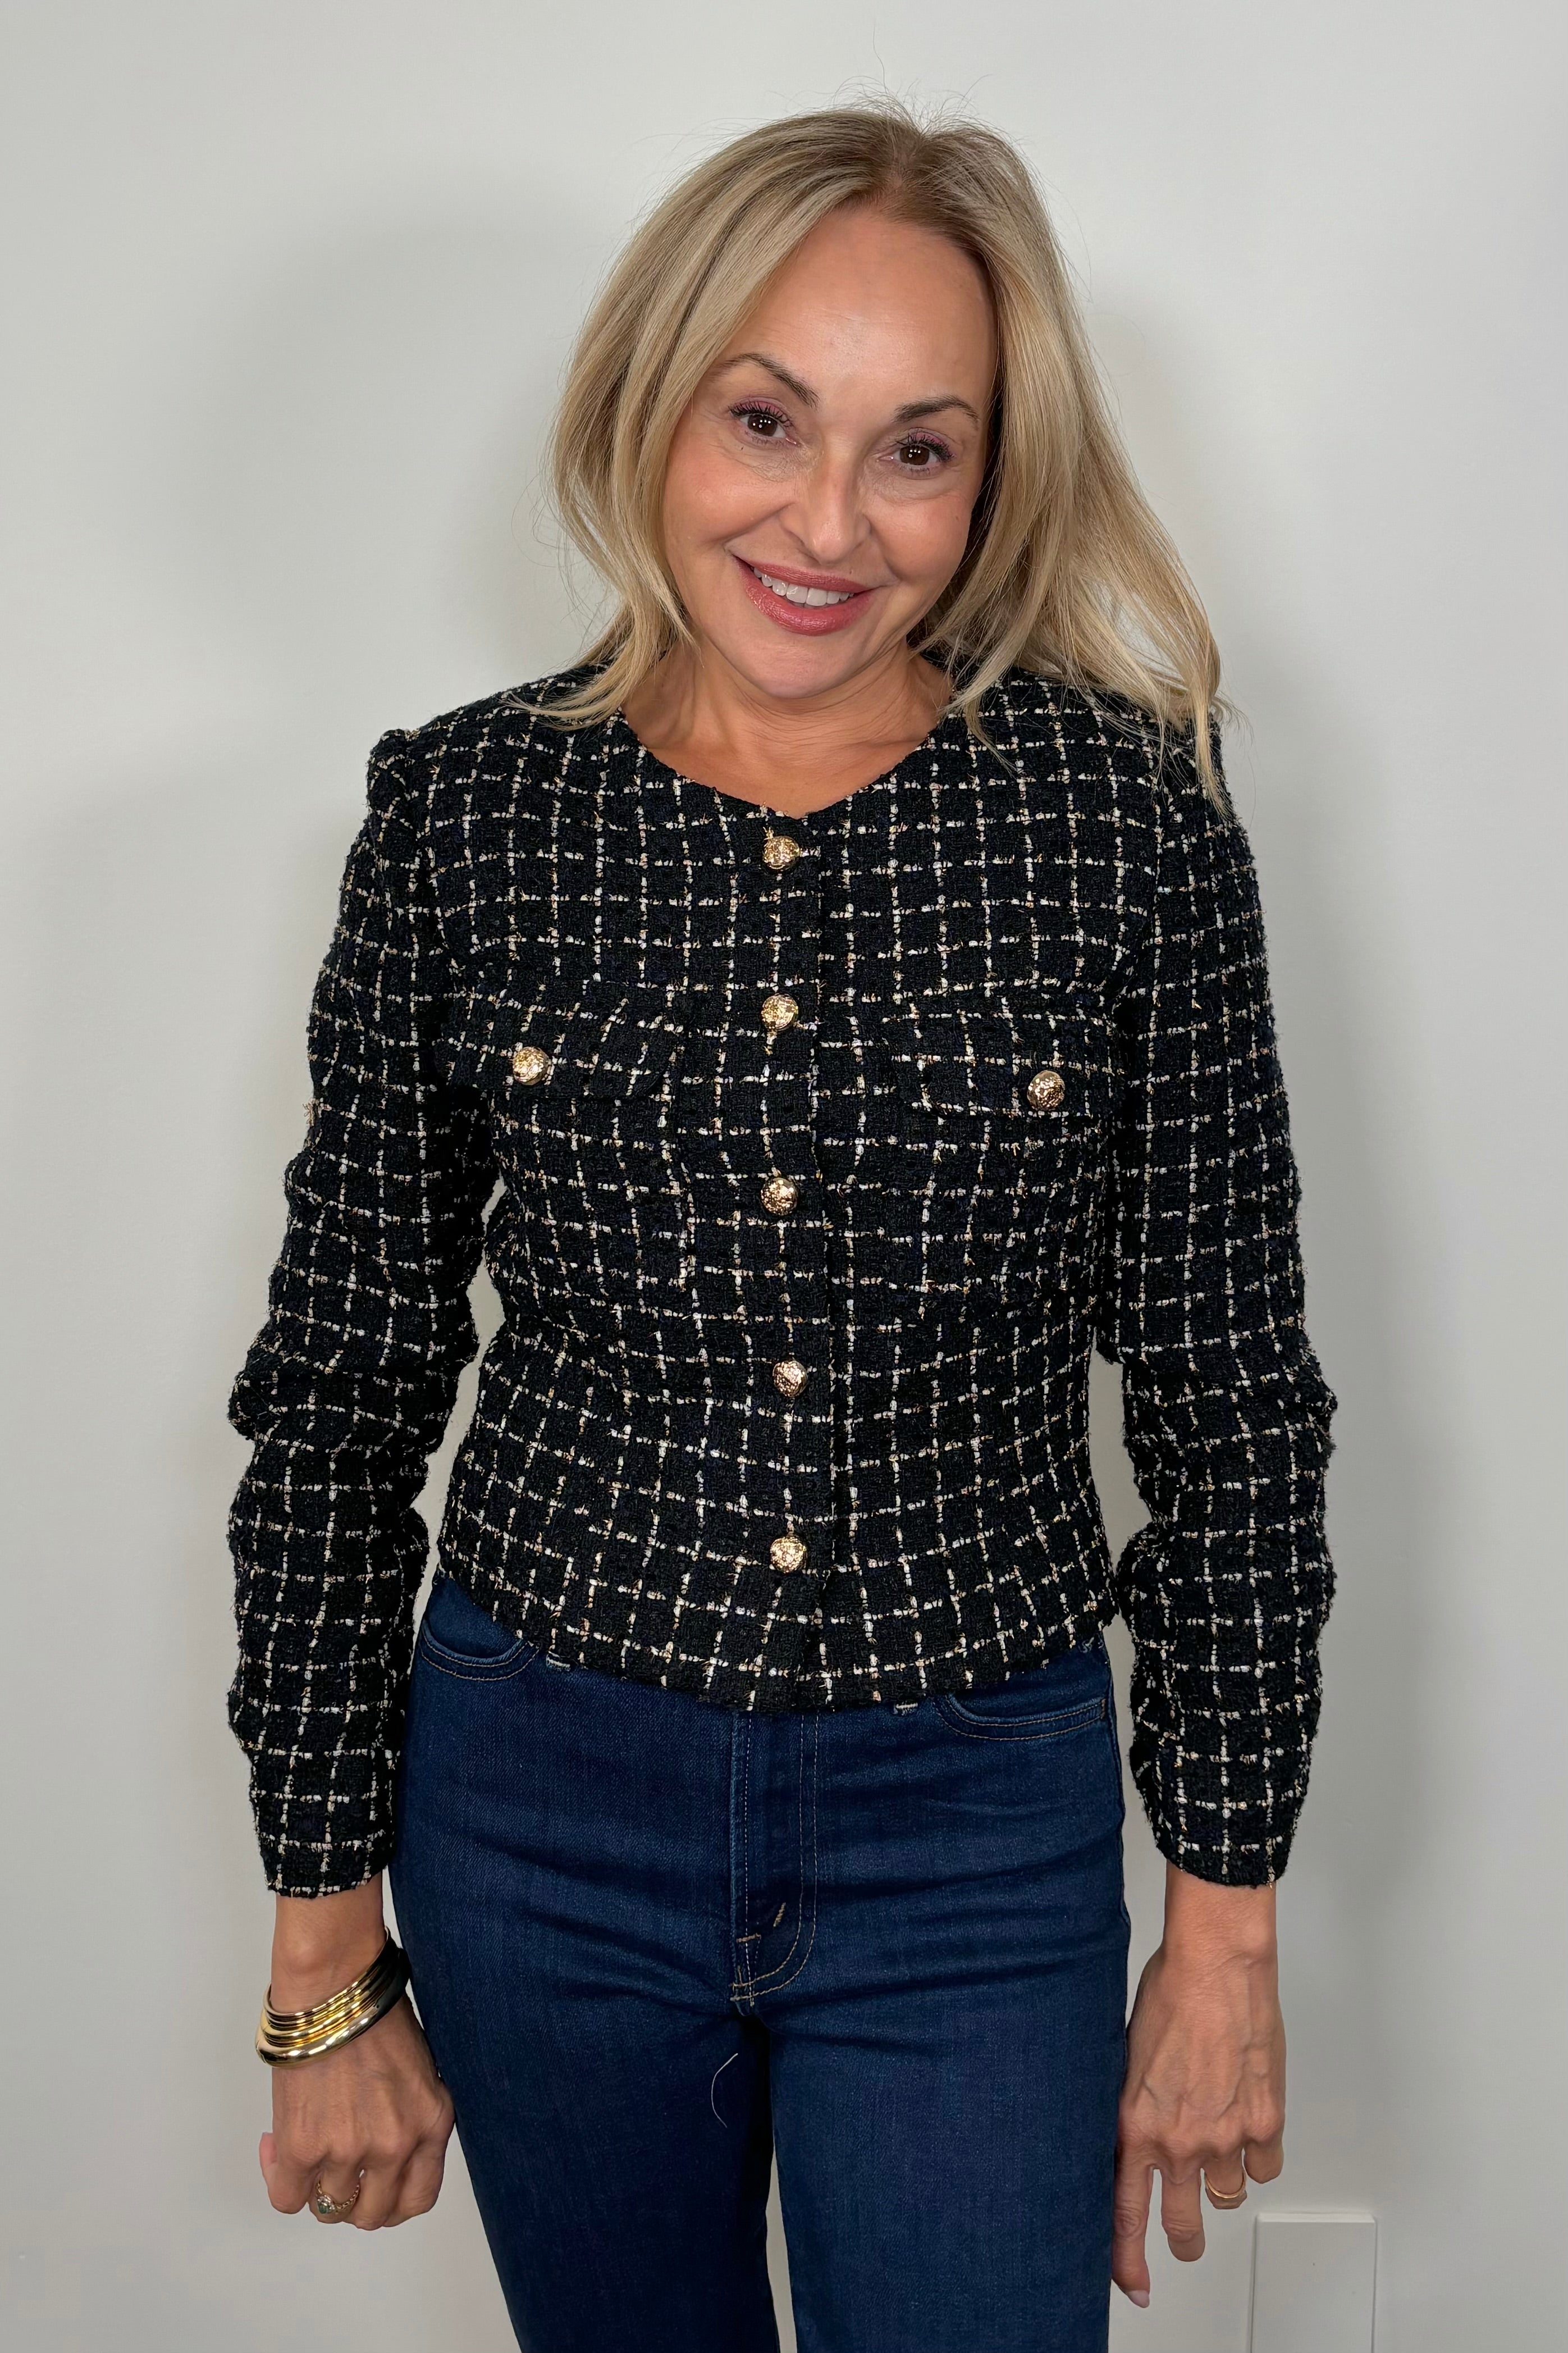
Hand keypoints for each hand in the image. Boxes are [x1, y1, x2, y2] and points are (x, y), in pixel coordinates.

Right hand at [259, 1880, 454, 2231]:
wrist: (334, 1985)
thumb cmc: (373, 2010)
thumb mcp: (418, 2070)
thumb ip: (409, 2117)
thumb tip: (384, 2150)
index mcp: (431, 2124)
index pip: (418, 2200)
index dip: (391, 2201)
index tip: (374, 2186)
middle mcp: (395, 2146)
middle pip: (372, 2214)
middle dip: (352, 2199)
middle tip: (335, 2170)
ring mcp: (349, 2151)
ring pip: (329, 2209)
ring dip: (315, 2185)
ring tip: (305, 2149)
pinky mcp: (303, 2148)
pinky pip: (287, 2199)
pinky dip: (279, 2179)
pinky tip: (277, 2146)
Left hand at [1112, 1865, 1285, 2307]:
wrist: (1217, 1964)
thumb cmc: (1169, 1992)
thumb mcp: (1126, 2056)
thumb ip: (1132, 2107)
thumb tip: (1134, 2132)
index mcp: (1136, 2126)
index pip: (1126, 2213)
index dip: (1128, 2260)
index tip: (1134, 2283)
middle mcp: (1180, 2141)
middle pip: (1181, 2223)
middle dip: (1183, 2238)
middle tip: (1185, 2238)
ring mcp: (1226, 2137)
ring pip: (1227, 2195)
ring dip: (1221, 2180)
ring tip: (1218, 2149)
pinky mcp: (1265, 2121)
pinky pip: (1264, 2166)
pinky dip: (1257, 2154)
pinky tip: (1248, 2126)